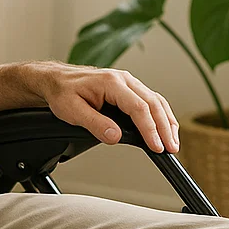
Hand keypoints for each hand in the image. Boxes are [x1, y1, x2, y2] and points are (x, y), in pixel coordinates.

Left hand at [31, 61, 179, 152]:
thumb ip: (95, 124)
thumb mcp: (72, 111)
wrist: (56, 80)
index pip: (138, 107)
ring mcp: (128, 82)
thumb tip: (116, 137)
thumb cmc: (62, 92)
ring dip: (167, 122)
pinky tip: (164, 129)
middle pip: (153, 103)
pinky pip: (151, 101)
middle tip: (171, 148)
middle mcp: (124, 79)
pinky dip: (160, 116)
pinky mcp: (129, 89)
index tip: (156, 146)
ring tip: (172, 142)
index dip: (149, 129)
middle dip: (165, 128)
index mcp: (111, 82)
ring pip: (156, 101)